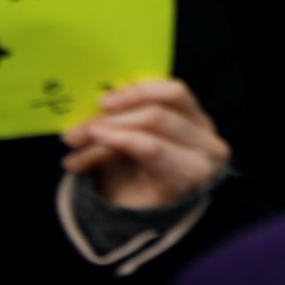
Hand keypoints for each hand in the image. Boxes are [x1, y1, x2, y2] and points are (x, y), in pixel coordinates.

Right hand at [62, 79, 229, 210]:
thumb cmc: (141, 196)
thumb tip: (76, 151)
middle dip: (113, 120)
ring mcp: (205, 125)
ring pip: (171, 95)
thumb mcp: (122, 192)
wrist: (169, 195)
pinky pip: (172, 89)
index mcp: (190, 177)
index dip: (118, 137)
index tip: (89, 133)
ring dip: (130, 96)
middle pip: (157, 119)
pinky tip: (117, 95)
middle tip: (80, 127)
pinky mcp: (198, 109)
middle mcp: (207, 149)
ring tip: (100, 103)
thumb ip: (105, 165)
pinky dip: (143, 89)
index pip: (153, 149)